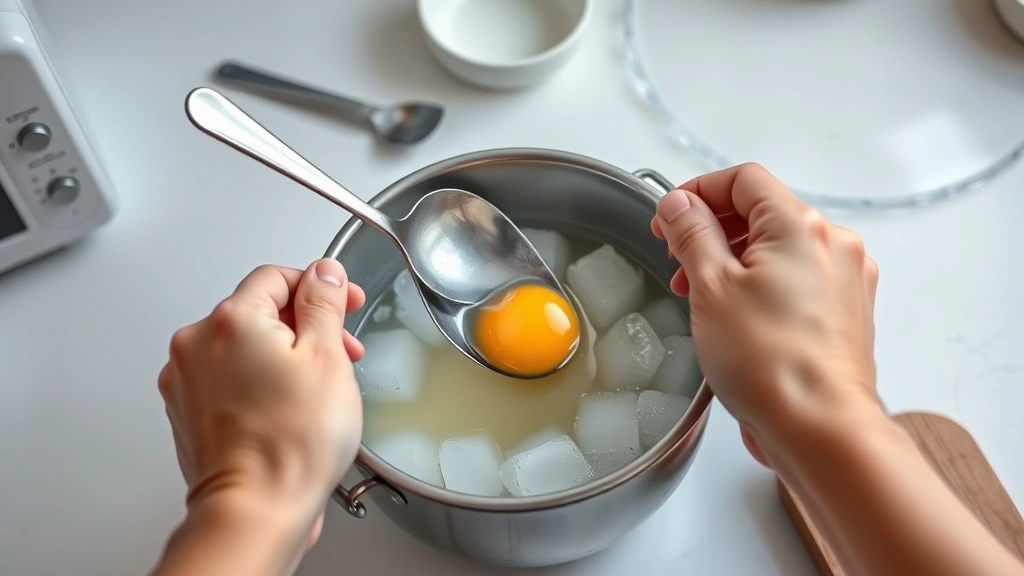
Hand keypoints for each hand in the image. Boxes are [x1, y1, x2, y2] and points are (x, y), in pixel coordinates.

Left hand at [158, 259, 365, 550]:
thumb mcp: (328, 357)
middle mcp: (197, 344)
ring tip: (316, 387)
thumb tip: (323, 273)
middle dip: (305, 326)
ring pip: (244, 346)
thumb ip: (324, 303)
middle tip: (342, 350)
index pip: (277, 277)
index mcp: (231, 320)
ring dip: (283, 354)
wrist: (256, 508)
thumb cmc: (291, 445)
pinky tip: (287, 407)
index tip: (343, 302)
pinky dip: (257, 382)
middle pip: (259, 311)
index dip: (319, 286)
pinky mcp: (187, 410)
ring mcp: (187, 379)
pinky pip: (227, 377)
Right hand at [651, 163, 880, 467]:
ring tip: (701, 297)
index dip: (698, 192)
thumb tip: (678, 205)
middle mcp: (834, 245)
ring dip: (734, 261)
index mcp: (801, 226)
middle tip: (677, 259)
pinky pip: (798, 281)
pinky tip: (737, 318)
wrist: (820, 428)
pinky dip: (763, 286)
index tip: (670, 218)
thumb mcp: (710, 287)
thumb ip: (691, 234)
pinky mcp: (846, 314)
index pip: (743, 180)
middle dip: (713, 231)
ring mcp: (846, 280)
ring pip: (780, 249)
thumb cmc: (771, 364)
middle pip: (763, 212)